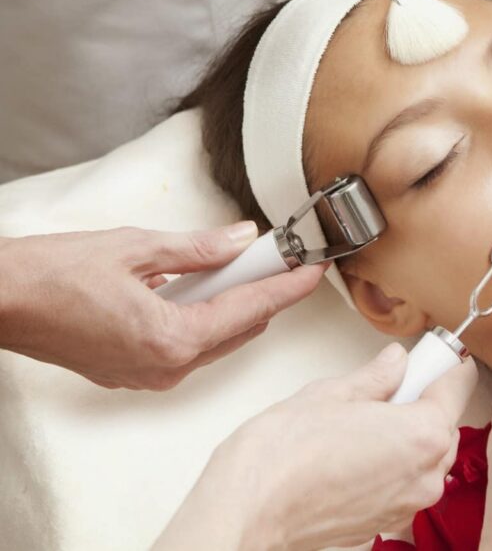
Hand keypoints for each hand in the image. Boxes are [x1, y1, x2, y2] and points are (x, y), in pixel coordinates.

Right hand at [0, 223, 323, 389]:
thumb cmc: (53, 276)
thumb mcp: (137, 248)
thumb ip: (199, 248)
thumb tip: (243, 240)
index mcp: (172, 338)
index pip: (251, 310)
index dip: (288, 287)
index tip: (313, 270)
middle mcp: (165, 367)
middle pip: (240, 329)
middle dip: (265, 294)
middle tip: (282, 259)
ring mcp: (149, 375)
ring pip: (216, 340)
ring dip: (234, 306)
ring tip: (245, 267)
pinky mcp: (133, 373)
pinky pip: (188, 347)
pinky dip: (204, 318)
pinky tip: (203, 290)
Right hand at [154, 344, 477, 550]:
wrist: (249, 511)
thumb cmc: (282, 456)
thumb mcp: (333, 393)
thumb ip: (376, 376)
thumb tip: (396, 362)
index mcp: (422, 434)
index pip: (458, 386)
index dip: (443, 365)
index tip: (431, 355)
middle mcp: (425, 474)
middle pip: (444, 425)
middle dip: (422, 402)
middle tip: (387, 385)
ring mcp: (407, 504)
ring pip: (427, 457)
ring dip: (407, 436)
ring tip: (362, 422)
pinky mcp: (386, 522)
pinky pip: (405, 483)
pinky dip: (391, 465)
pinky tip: (354, 453)